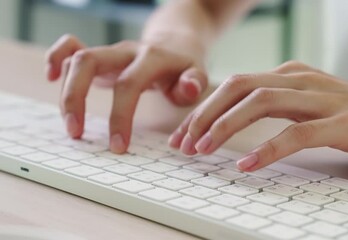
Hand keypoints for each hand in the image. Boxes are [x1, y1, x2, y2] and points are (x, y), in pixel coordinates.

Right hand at [45, 34, 207, 152]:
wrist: (175, 46)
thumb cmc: (184, 68)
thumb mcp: (197, 75)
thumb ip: (194, 83)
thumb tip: (188, 88)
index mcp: (152, 58)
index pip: (129, 85)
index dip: (120, 116)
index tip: (118, 147)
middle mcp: (126, 51)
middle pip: (89, 62)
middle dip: (76, 98)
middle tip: (76, 133)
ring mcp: (111, 52)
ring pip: (76, 58)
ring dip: (66, 91)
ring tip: (71, 126)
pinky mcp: (101, 56)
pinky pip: (71, 47)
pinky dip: (56, 58)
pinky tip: (50, 78)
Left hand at [169, 61, 347, 170]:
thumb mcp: (308, 102)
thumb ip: (277, 104)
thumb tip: (236, 118)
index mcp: (291, 75)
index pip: (234, 85)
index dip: (203, 109)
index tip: (183, 136)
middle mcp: (301, 80)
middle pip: (238, 88)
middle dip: (204, 115)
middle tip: (183, 144)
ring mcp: (322, 99)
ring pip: (261, 103)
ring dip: (225, 127)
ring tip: (202, 151)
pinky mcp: (342, 122)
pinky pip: (296, 133)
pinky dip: (268, 148)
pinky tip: (247, 164)